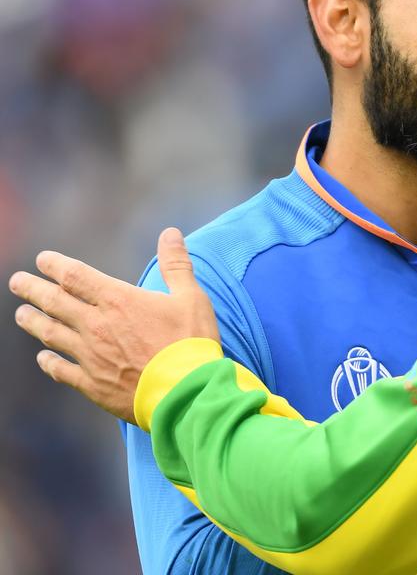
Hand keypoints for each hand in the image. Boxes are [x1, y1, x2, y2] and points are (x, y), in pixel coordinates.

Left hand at [8, 227, 218, 422]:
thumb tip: (171, 233)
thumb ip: (176, 264)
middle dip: (32, 289)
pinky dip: (48, 363)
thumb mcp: (191, 297)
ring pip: (51, 334)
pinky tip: (42, 359)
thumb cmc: (190, 341)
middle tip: (16, 281)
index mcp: (118, 300)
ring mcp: (90, 356)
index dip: (55, 265)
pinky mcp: (92, 384)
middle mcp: (96, 325)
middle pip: (54, 302)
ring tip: (20, 314)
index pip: (75, 276)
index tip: (41, 259)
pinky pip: (61, 370)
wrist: (185, 391)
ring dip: (33, 322)